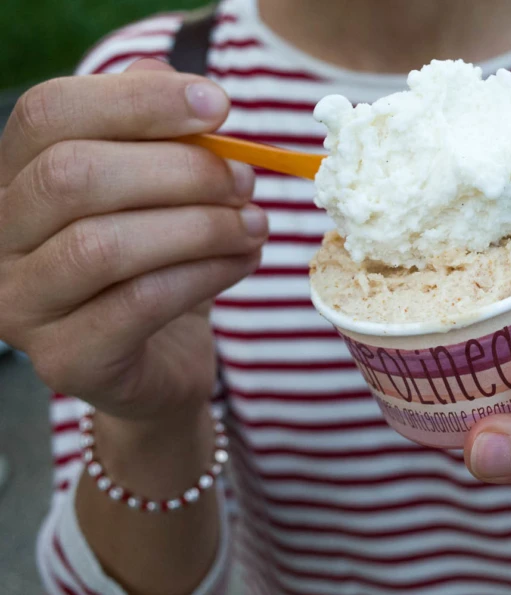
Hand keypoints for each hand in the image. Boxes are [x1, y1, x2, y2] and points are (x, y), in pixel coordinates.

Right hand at [0, 59, 266, 421]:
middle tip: (246, 180)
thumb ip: (160, 135)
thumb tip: (183, 83)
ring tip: (254, 225)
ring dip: (200, 227)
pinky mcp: (66, 359)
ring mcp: (22, 305)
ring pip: (103, 245)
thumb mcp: (162, 193)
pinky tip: (242, 261)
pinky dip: (204, 275)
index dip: (137, 101)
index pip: (49, 113)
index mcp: (16, 177)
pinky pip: (137, 305)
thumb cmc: (160, 265)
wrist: (161, 364)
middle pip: (73, 176)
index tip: (219, 105)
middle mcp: (0, 238)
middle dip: (181, 171)